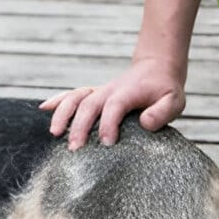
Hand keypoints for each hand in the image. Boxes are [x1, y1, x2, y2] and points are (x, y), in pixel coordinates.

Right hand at [40, 58, 185, 148]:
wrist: (156, 69)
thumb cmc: (165, 89)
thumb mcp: (175, 101)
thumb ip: (162, 112)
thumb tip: (145, 122)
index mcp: (128, 93)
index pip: (114, 107)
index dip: (108, 124)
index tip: (107, 143)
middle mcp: (109, 91)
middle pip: (88, 105)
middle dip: (79, 126)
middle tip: (75, 149)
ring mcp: (99, 91)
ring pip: (75, 98)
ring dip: (62, 114)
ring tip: (54, 133)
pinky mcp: (93, 95)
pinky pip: (71, 95)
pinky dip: (57, 101)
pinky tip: (43, 109)